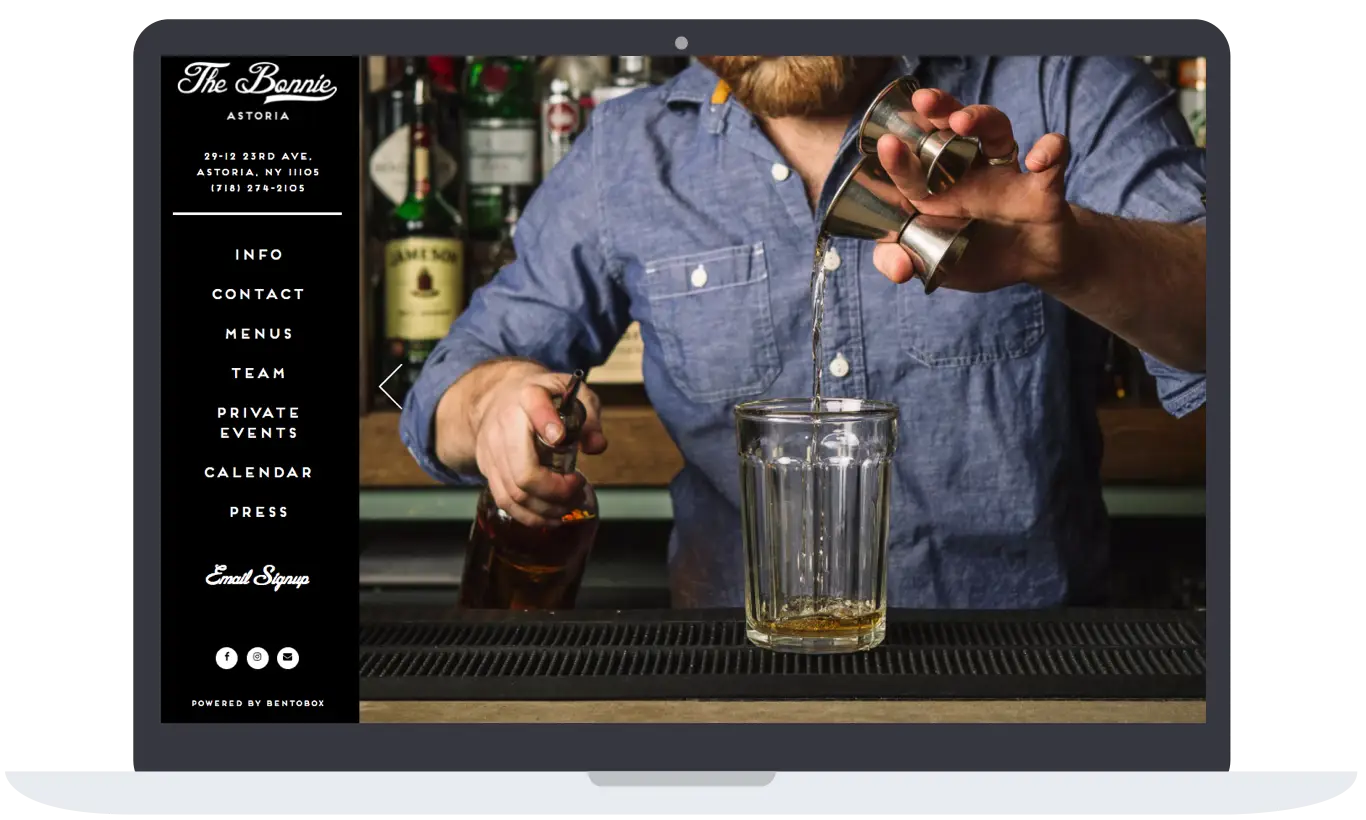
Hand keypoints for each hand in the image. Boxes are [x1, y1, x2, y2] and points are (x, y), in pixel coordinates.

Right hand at [467, 367, 607, 527]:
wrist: (498, 396)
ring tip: (569, 505)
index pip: (535, 408)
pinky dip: (530, 516)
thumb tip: (596, 447)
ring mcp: (491, 449)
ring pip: (514, 494)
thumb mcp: (572, 393)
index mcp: (528, 396)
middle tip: (577, 487)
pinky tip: (550, 516)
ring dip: (547, 508)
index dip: (548, 424)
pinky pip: (504, 501)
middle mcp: (503, 424)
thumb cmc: (543, 396)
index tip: (561, 438)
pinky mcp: (486, 468)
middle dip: (557, 490)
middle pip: (524, 472)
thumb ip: (589, 417)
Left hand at [871, 88, 1078, 292]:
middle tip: (923, 102)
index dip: (900, 156)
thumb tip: (900, 270)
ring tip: (962, 123)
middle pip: (951, 129)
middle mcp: (968, 172)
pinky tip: (1037, 161)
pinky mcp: (1043, 186)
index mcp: (936, 188)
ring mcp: (1005, 174)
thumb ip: (904, 263)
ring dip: (981, 118)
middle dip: (938, 110)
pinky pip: (1054, 159)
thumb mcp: (935, 266)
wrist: (1034, 266)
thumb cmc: (978, 255)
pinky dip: (1051, 152)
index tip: (888, 144)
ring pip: (996, 130)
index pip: (913, 164)